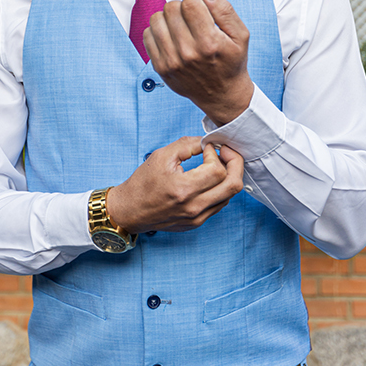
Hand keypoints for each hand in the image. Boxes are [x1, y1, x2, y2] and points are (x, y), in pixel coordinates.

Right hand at [106, 137, 243, 232]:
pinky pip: (219, 204)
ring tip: (217, 164)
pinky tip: (210, 179)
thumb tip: (208, 142)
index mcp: (184, 189)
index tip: (207, 148)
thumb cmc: (143, 183)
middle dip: (235, 163)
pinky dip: (220, 188)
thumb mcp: (162, 155)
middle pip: (233, 185)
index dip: (216, 154)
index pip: (218, 170)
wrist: (130, 210)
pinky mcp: (197, 223)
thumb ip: (187, 144)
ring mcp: (197, 218)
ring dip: (228, 176)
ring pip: (229, 195)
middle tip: (226, 152)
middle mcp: (194, 207)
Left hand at [144, 0, 254, 125]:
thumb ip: (224, 10)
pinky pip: (148, 35)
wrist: (221, 95)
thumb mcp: (240, 35)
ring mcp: (171, 61)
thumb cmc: (231, 63)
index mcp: (209, 43)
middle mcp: (188, 53)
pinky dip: (158, 31)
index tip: (202, 9)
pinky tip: (172, 37)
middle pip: (171, 8)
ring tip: (181, 27)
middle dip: (182, 8)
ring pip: (156, 18)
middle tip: (192, 19)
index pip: (190, 2)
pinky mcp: (160, 67)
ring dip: (168, 18)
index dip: (196, 0)